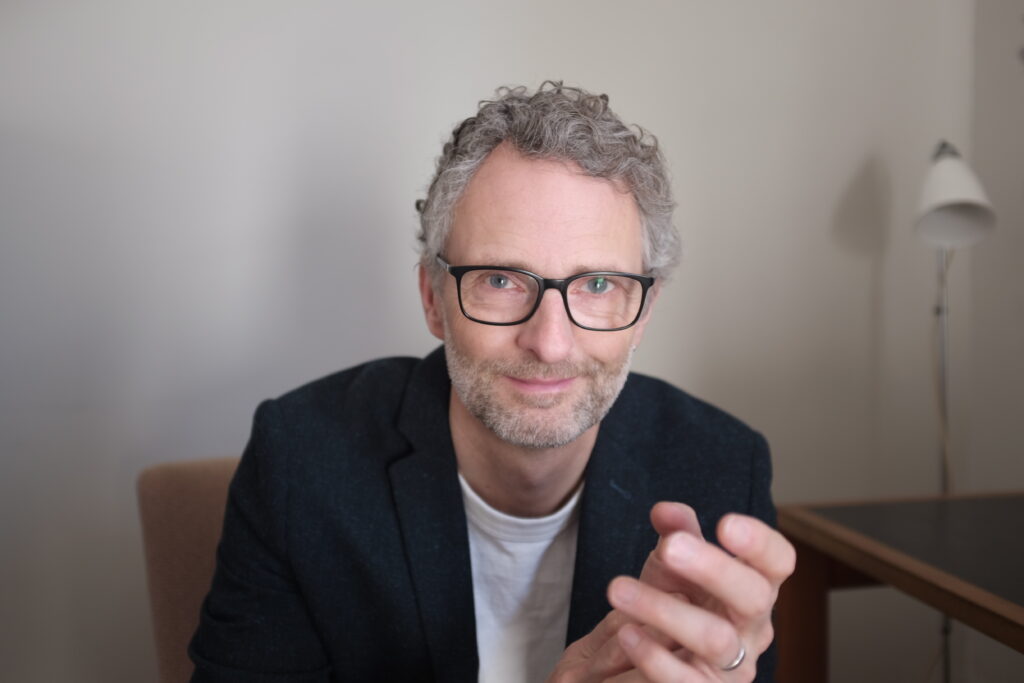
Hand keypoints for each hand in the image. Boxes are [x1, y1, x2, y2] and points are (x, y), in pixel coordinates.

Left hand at [607, 503, 794, 680]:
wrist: (663, 660)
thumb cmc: (681, 604)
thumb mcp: (676, 565)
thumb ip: (676, 533)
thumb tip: (664, 511)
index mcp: (754, 586)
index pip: (778, 561)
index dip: (761, 542)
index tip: (725, 523)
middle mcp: (753, 628)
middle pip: (753, 597)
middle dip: (714, 569)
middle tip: (670, 547)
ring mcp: (734, 665)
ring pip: (715, 639)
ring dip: (664, 610)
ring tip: (618, 589)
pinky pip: (685, 680)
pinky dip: (653, 656)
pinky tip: (626, 632)